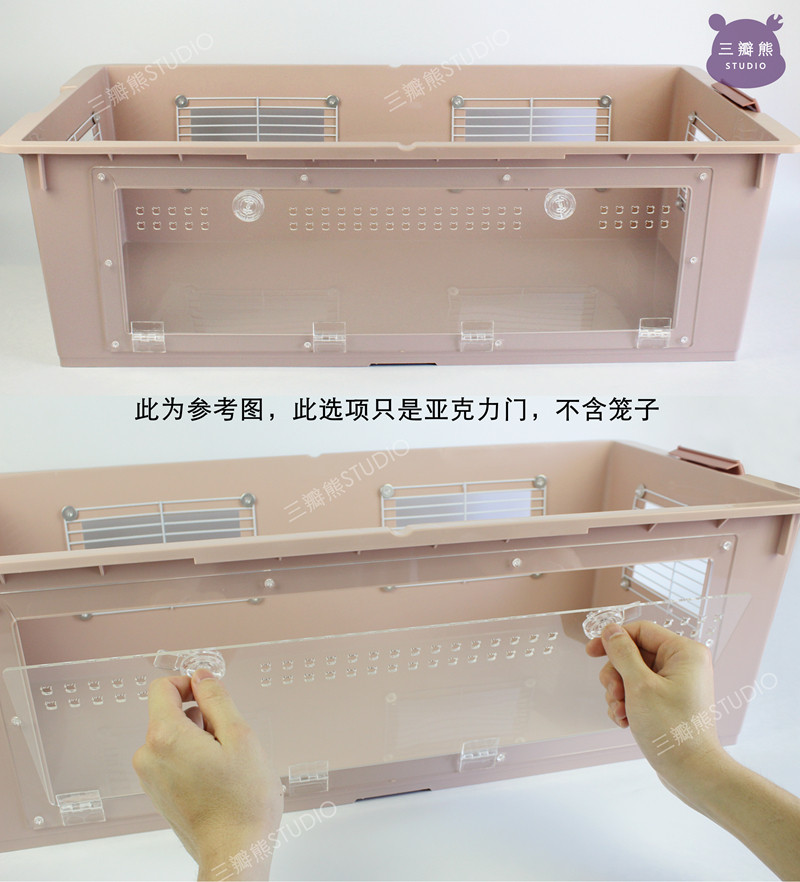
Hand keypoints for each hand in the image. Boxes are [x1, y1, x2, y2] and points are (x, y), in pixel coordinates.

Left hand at [133, 670, 282, 880]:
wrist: (234, 854)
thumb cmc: (242, 803)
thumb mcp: (240, 736)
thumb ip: (217, 699)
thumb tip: (202, 677)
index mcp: (165, 737)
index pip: (163, 687)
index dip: (190, 683)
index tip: (212, 694)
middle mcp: (149, 755)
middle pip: (170, 712)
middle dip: (201, 716)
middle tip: (229, 740)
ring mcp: (151, 777)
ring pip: (173, 736)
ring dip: (199, 738)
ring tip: (225, 764)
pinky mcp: (158, 793)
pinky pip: (172, 758)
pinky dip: (193, 758)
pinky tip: (217, 778)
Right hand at [587, 622, 799, 879]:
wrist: (693, 773)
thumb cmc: (670, 728)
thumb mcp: (639, 686)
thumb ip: (622, 653)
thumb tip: (611, 629)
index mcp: (684, 651)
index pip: (640, 630)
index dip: (613, 639)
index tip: (590, 653)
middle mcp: (684, 663)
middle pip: (634, 653)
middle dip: (616, 674)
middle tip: (613, 694)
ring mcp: (678, 684)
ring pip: (634, 674)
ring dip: (619, 692)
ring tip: (619, 712)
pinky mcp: (671, 702)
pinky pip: (642, 691)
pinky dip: (629, 703)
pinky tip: (624, 720)